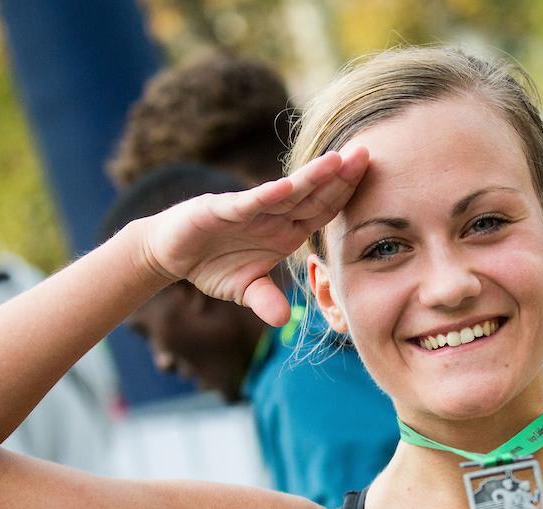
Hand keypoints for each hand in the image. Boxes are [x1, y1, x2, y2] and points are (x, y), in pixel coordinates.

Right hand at [140, 146, 369, 326]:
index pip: (323, 210)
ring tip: (336, 160)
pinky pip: (249, 202)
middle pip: (313, 194)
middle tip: (367, 153)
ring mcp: (249, 210)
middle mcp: (273, 215)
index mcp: (286, 231)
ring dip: (311, 177)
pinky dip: (267, 196)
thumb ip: (265, 300)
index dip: (346, 195)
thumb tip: (284, 321)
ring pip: (286, 192)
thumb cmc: (213, 264)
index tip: (372, 179)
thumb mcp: (244, 289)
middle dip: (339, 175)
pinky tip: (286, 186)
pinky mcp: (220, 210)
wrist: (170, 252)